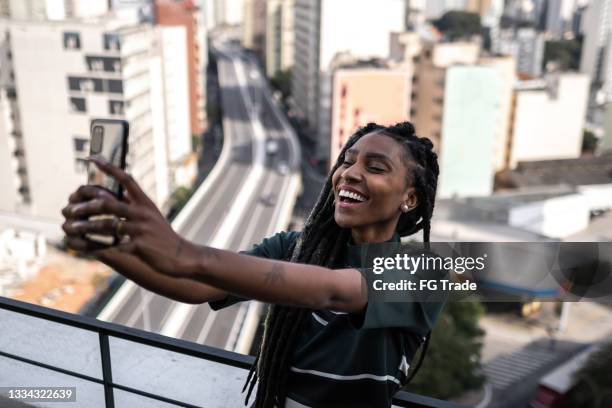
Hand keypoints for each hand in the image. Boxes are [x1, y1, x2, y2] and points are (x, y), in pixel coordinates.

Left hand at [61, 156, 197, 277]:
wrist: (180, 255)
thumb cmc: (162, 234)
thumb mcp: (152, 214)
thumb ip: (135, 203)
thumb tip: (117, 191)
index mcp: (145, 202)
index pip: (126, 179)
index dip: (108, 167)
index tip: (91, 158)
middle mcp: (143, 213)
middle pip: (109, 203)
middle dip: (87, 205)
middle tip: (72, 209)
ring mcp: (141, 230)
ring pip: (108, 224)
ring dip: (87, 226)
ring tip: (72, 227)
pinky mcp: (139, 247)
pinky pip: (112, 245)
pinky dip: (96, 246)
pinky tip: (83, 247)